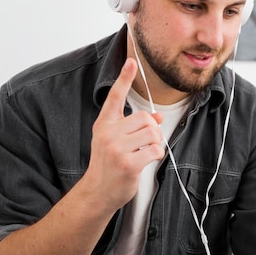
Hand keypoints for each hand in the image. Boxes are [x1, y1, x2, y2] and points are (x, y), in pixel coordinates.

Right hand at [84, 58, 164, 210]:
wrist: (97, 192)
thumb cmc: (108, 166)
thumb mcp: (116, 142)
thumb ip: (134, 127)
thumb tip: (157, 118)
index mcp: (105, 124)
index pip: (115, 97)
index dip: (124, 78)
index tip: (132, 62)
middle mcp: (109, 133)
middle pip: (146, 118)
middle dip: (152, 130)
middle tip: (145, 143)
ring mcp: (117, 148)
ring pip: (153, 133)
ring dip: (156, 143)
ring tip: (145, 152)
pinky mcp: (128, 163)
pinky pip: (155, 150)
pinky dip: (157, 155)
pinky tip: (146, 161)